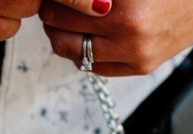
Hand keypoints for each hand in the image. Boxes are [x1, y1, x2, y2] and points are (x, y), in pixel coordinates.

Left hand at [39, 0, 192, 75]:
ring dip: (59, 33)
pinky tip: (84, 33)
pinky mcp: (141, 68)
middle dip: (51, 11)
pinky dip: (81, 49)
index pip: (65, 2)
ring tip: (63, 16)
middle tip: (52, 1)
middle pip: (60, 26)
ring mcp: (136, 55)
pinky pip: (92, 66)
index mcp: (126, 4)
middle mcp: (131, 33)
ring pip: (71, 51)